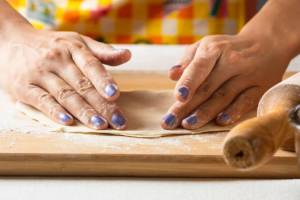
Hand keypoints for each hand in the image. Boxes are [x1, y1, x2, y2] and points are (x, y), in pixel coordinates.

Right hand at [0, 29, 130, 129]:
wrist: (11, 42)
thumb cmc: (53, 45)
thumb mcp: (77, 42)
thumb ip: (102, 52)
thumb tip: (128, 55)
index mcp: (73, 48)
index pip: (91, 65)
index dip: (103, 80)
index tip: (115, 95)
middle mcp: (57, 59)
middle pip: (82, 85)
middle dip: (102, 105)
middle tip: (118, 121)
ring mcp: (40, 73)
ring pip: (65, 95)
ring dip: (83, 112)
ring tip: (100, 125)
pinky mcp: (24, 87)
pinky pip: (42, 101)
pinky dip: (54, 112)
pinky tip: (68, 122)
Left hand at [162, 34, 289, 128]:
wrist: (266, 44)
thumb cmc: (227, 49)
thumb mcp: (207, 46)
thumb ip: (188, 60)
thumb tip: (172, 75)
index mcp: (214, 49)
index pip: (199, 66)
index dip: (189, 82)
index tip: (178, 97)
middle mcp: (231, 61)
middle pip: (206, 87)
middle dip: (186, 107)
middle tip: (169, 122)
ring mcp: (247, 75)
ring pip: (223, 96)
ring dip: (205, 113)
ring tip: (188, 125)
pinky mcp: (260, 87)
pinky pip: (246, 101)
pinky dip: (233, 112)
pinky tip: (220, 121)